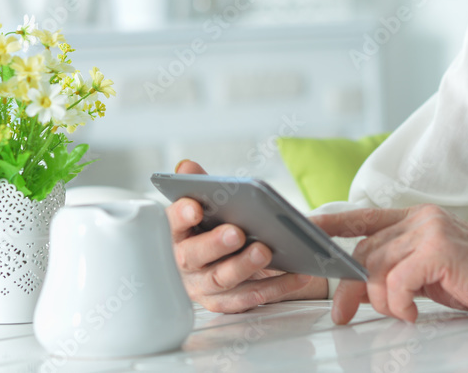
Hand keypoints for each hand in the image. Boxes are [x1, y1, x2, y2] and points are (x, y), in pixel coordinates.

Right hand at [166, 160, 328, 312]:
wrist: (229, 258)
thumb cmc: (216, 225)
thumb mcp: (211, 203)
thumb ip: (202, 184)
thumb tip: (187, 166)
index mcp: (178, 232)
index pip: (172, 222)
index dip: (181, 215)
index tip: (195, 207)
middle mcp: (184, 262)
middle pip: (194, 256)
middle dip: (215, 244)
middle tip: (237, 232)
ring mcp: (203, 286)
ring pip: (222, 279)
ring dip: (244, 266)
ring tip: (266, 251)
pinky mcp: (226, 303)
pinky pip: (249, 298)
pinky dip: (275, 287)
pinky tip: (295, 273)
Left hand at [314, 205, 467, 323]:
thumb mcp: (430, 274)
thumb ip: (397, 269)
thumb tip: (359, 286)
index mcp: (418, 218)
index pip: (364, 217)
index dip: (330, 224)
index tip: (303, 230)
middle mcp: (421, 218)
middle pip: (363, 251)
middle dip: (348, 287)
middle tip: (342, 314)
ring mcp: (430, 230)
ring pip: (376, 268)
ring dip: (381, 301)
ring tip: (402, 314)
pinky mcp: (439, 250)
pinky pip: (396, 281)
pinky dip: (399, 304)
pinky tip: (413, 314)